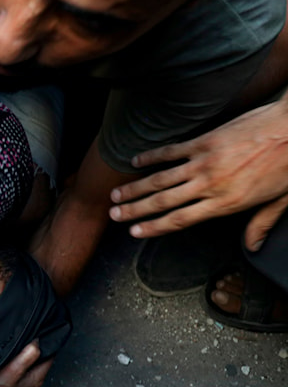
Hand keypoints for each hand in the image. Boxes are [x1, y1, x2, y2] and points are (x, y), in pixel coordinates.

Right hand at [111, 97, 287, 250]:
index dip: (154, 227)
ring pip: (160, 179)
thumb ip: (261, 223)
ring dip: (135, 188)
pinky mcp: (205, 141)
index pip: (180, 220)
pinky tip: (136, 162)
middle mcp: (210, 184)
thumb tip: (252, 245)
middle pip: (162, 202)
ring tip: (116, 194)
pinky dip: (151, 157)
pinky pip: (171, 151)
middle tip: (115, 215)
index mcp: (227, 203)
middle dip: (134, 210)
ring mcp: (205, 162)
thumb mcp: (281, 200)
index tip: (135, 232)